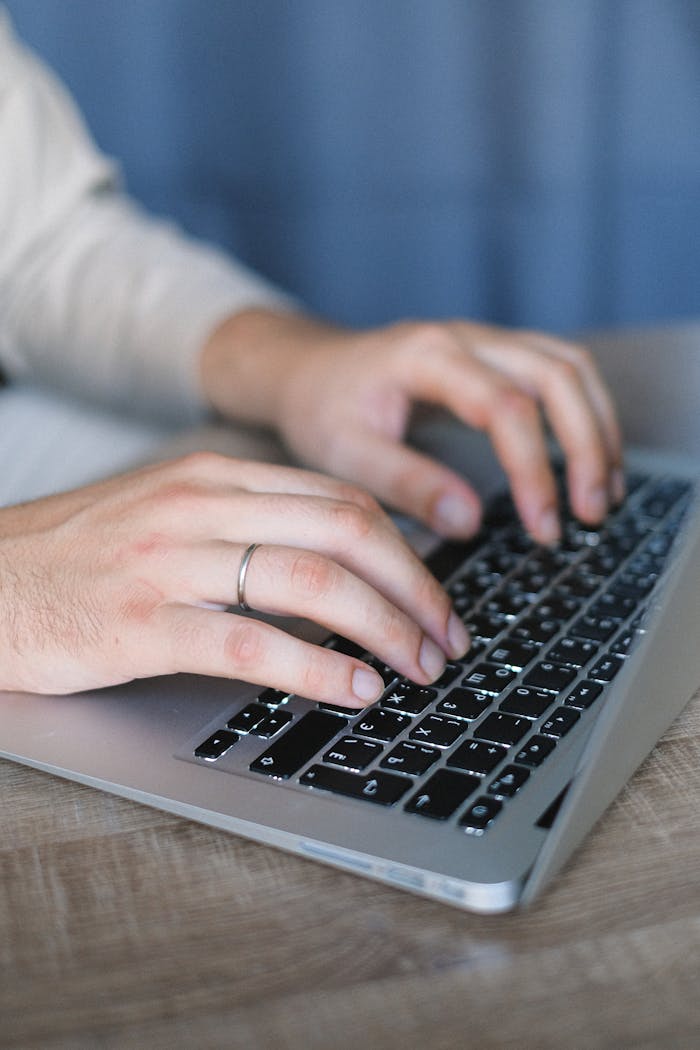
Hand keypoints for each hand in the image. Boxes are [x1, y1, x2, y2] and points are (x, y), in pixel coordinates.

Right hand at [0, 453, 467, 701]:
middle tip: (447, 636)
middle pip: (345, 529)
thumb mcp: (167, 516)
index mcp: (212, 475)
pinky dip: (318, 667)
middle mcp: (198, 504)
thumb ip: (245, 527)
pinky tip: (354, 690)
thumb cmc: (77, 558)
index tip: (434, 596)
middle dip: (415, 587)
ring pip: (310, 579)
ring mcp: (168, 560)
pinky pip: (251, 641)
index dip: (407, 550)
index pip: (340, 498)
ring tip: (417, 668)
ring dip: (383, 626)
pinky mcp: (139, 622)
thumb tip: (336, 567)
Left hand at [201, 311, 623, 543]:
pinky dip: (586, 414)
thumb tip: (469, 520)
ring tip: (605, 493)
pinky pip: (560, 370)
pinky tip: (590, 461)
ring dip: (598, 428)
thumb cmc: (321, 409)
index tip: (544, 524)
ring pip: (570, 365)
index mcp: (425, 356)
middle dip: (585, 446)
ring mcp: (485, 340)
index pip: (504, 405)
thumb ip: (406, 483)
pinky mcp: (495, 355)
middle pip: (556, 374)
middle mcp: (464, 336)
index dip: (533, 468)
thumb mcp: (345, 453)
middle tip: (591, 514)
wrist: (307, 370)